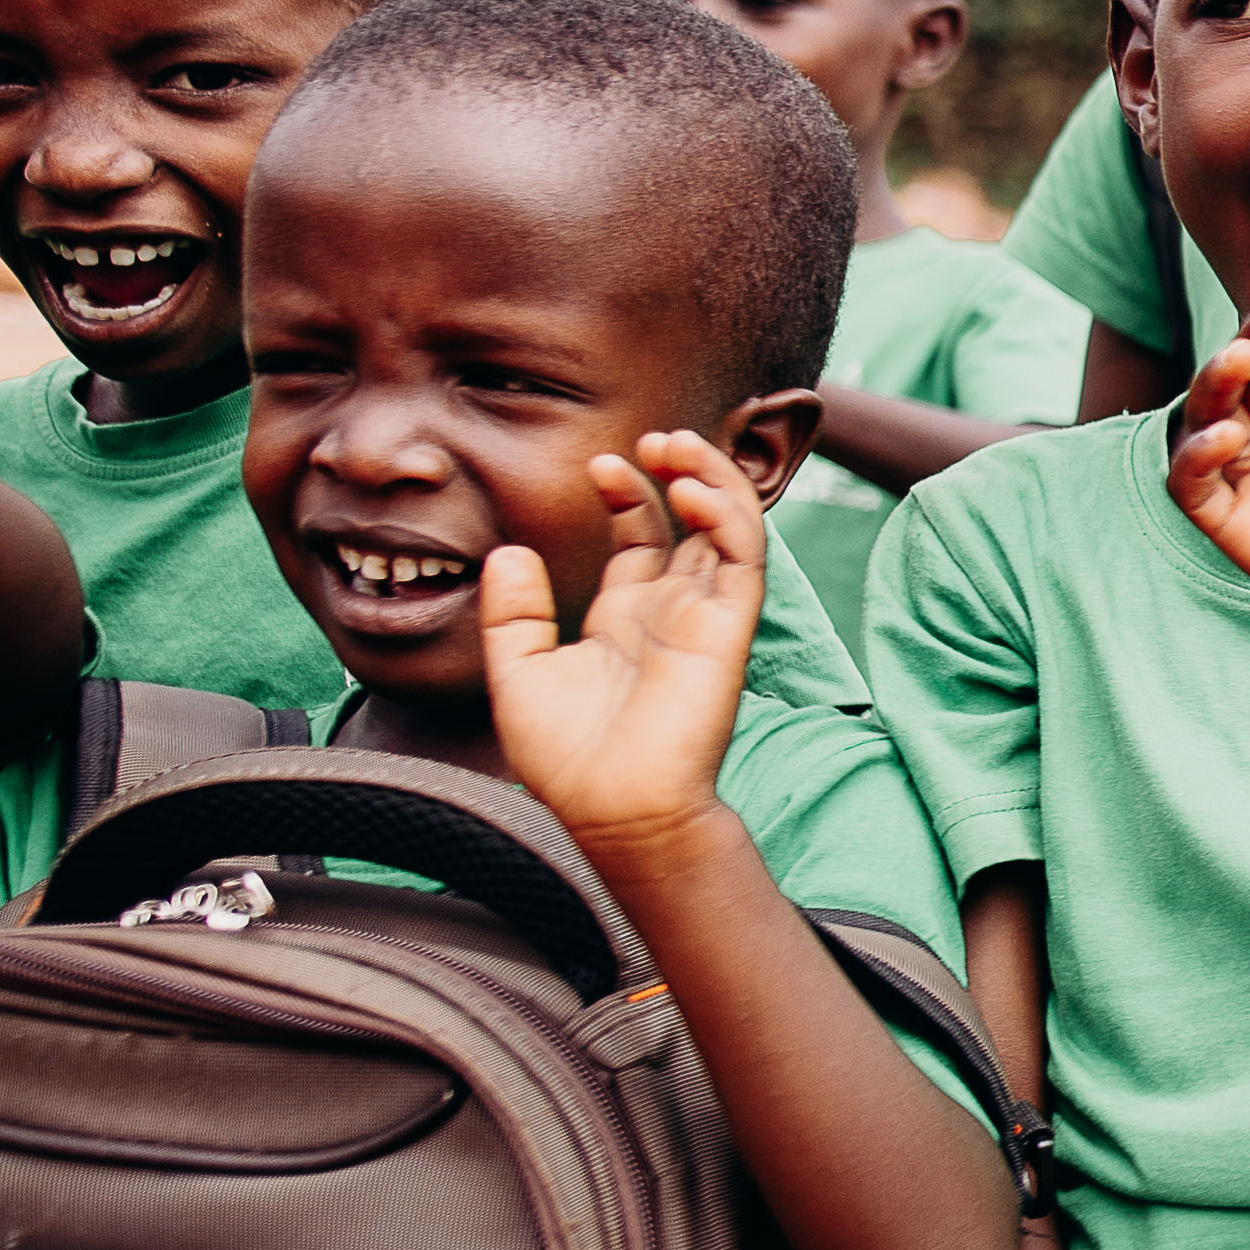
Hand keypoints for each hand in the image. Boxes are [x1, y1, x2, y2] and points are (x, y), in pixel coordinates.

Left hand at [476, 435, 763, 858]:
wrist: (612, 809)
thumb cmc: (568, 759)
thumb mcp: (519, 672)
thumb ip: (514, 611)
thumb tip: (507, 551)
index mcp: (626, 617)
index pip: (642, 536)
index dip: (628, 493)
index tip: (600, 465)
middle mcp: (672, 610)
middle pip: (694, 520)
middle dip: (680, 470)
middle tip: (654, 439)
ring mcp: (704, 615)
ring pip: (730, 527)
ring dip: (711, 478)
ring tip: (677, 446)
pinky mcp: (728, 627)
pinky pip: (742, 558)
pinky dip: (726, 515)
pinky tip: (691, 490)